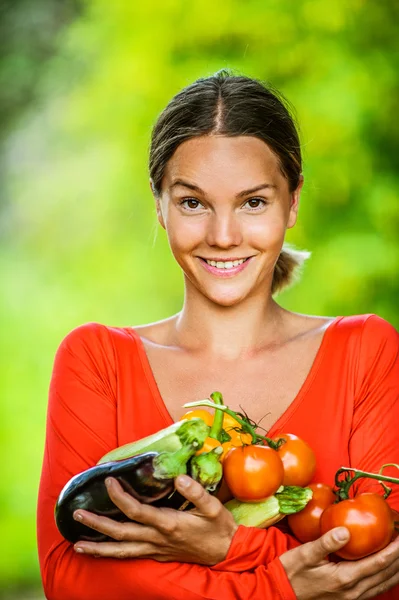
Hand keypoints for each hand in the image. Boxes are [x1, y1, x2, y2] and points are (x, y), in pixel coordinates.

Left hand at [73, 475, 237, 563]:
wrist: (226, 554)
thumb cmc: (219, 529)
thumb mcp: (213, 508)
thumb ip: (196, 493)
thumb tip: (178, 478)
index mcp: (168, 525)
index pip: (136, 511)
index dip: (119, 497)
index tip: (109, 481)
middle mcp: (157, 539)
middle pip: (121, 533)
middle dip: (97, 525)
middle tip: (77, 515)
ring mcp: (155, 549)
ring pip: (121, 551)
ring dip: (98, 547)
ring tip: (78, 544)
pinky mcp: (157, 554)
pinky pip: (130, 556)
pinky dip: (112, 554)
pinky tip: (101, 551)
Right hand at [280, 527, 398, 599]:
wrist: (281, 592)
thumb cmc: (292, 571)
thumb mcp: (305, 553)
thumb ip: (326, 542)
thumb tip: (345, 530)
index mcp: (344, 577)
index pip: (378, 563)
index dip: (393, 550)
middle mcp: (353, 590)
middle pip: (385, 575)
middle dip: (398, 559)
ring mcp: (352, 597)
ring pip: (382, 585)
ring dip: (395, 570)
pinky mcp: (348, 599)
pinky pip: (375, 590)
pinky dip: (386, 579)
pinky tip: (387, 572)